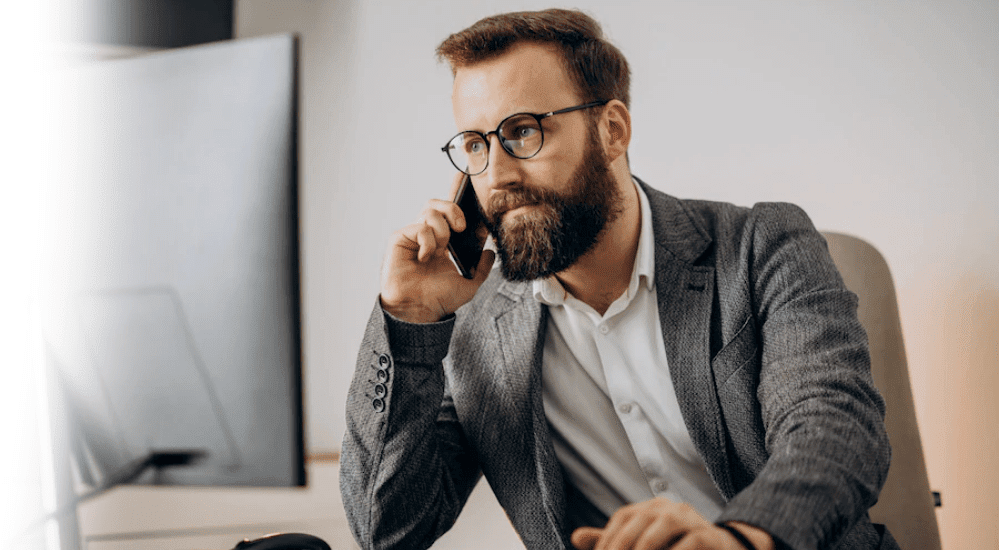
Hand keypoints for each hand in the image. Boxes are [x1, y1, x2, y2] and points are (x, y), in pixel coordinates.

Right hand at [379, 172, 494, 323]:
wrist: (419, 311)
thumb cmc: (438, 299)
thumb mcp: (469, 284)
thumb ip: (482, 269)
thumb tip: (490, 253)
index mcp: (444, 243)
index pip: (451, 213)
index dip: (457, 193)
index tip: (467, 178)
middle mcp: (428, 236)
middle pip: (438, 203)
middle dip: (454, 208)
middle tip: (462, 226)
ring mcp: (414, 236)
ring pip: (430, 211)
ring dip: (442, 228)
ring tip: (443, 247)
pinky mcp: (400, 239)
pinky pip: (419, 226)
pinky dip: (428, 240)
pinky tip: (426, 257)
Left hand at [570, 498, 773, 549]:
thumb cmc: (678, 548)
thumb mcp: (645, 544)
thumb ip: (614, 541)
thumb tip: (575, 538)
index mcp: (651, 508)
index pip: (622, 519)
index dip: (607, 541)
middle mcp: (669, 508)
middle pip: (636, 525)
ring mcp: (690, 520)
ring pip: (658, 534)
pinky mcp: (709, 536)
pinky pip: (686, 546)